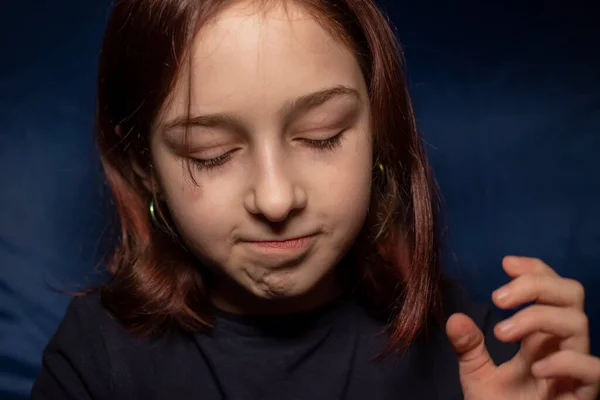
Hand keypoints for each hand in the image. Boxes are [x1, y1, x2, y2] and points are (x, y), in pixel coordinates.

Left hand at [446, 256, 599, 399]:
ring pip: (579, 322)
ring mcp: (575, 369)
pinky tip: (536, 367)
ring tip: (502, 333)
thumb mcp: (478, 376)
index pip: (550, 288)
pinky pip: (594, 370)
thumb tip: (454, 318)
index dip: (535, 270)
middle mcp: (562, 346)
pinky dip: (566, 363)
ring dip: (538, 318)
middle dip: (536, 284)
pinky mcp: (585, 395)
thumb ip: (469, 348)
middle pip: (571, 293)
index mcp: (541, 336)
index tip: (506, 264)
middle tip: (498, 296)